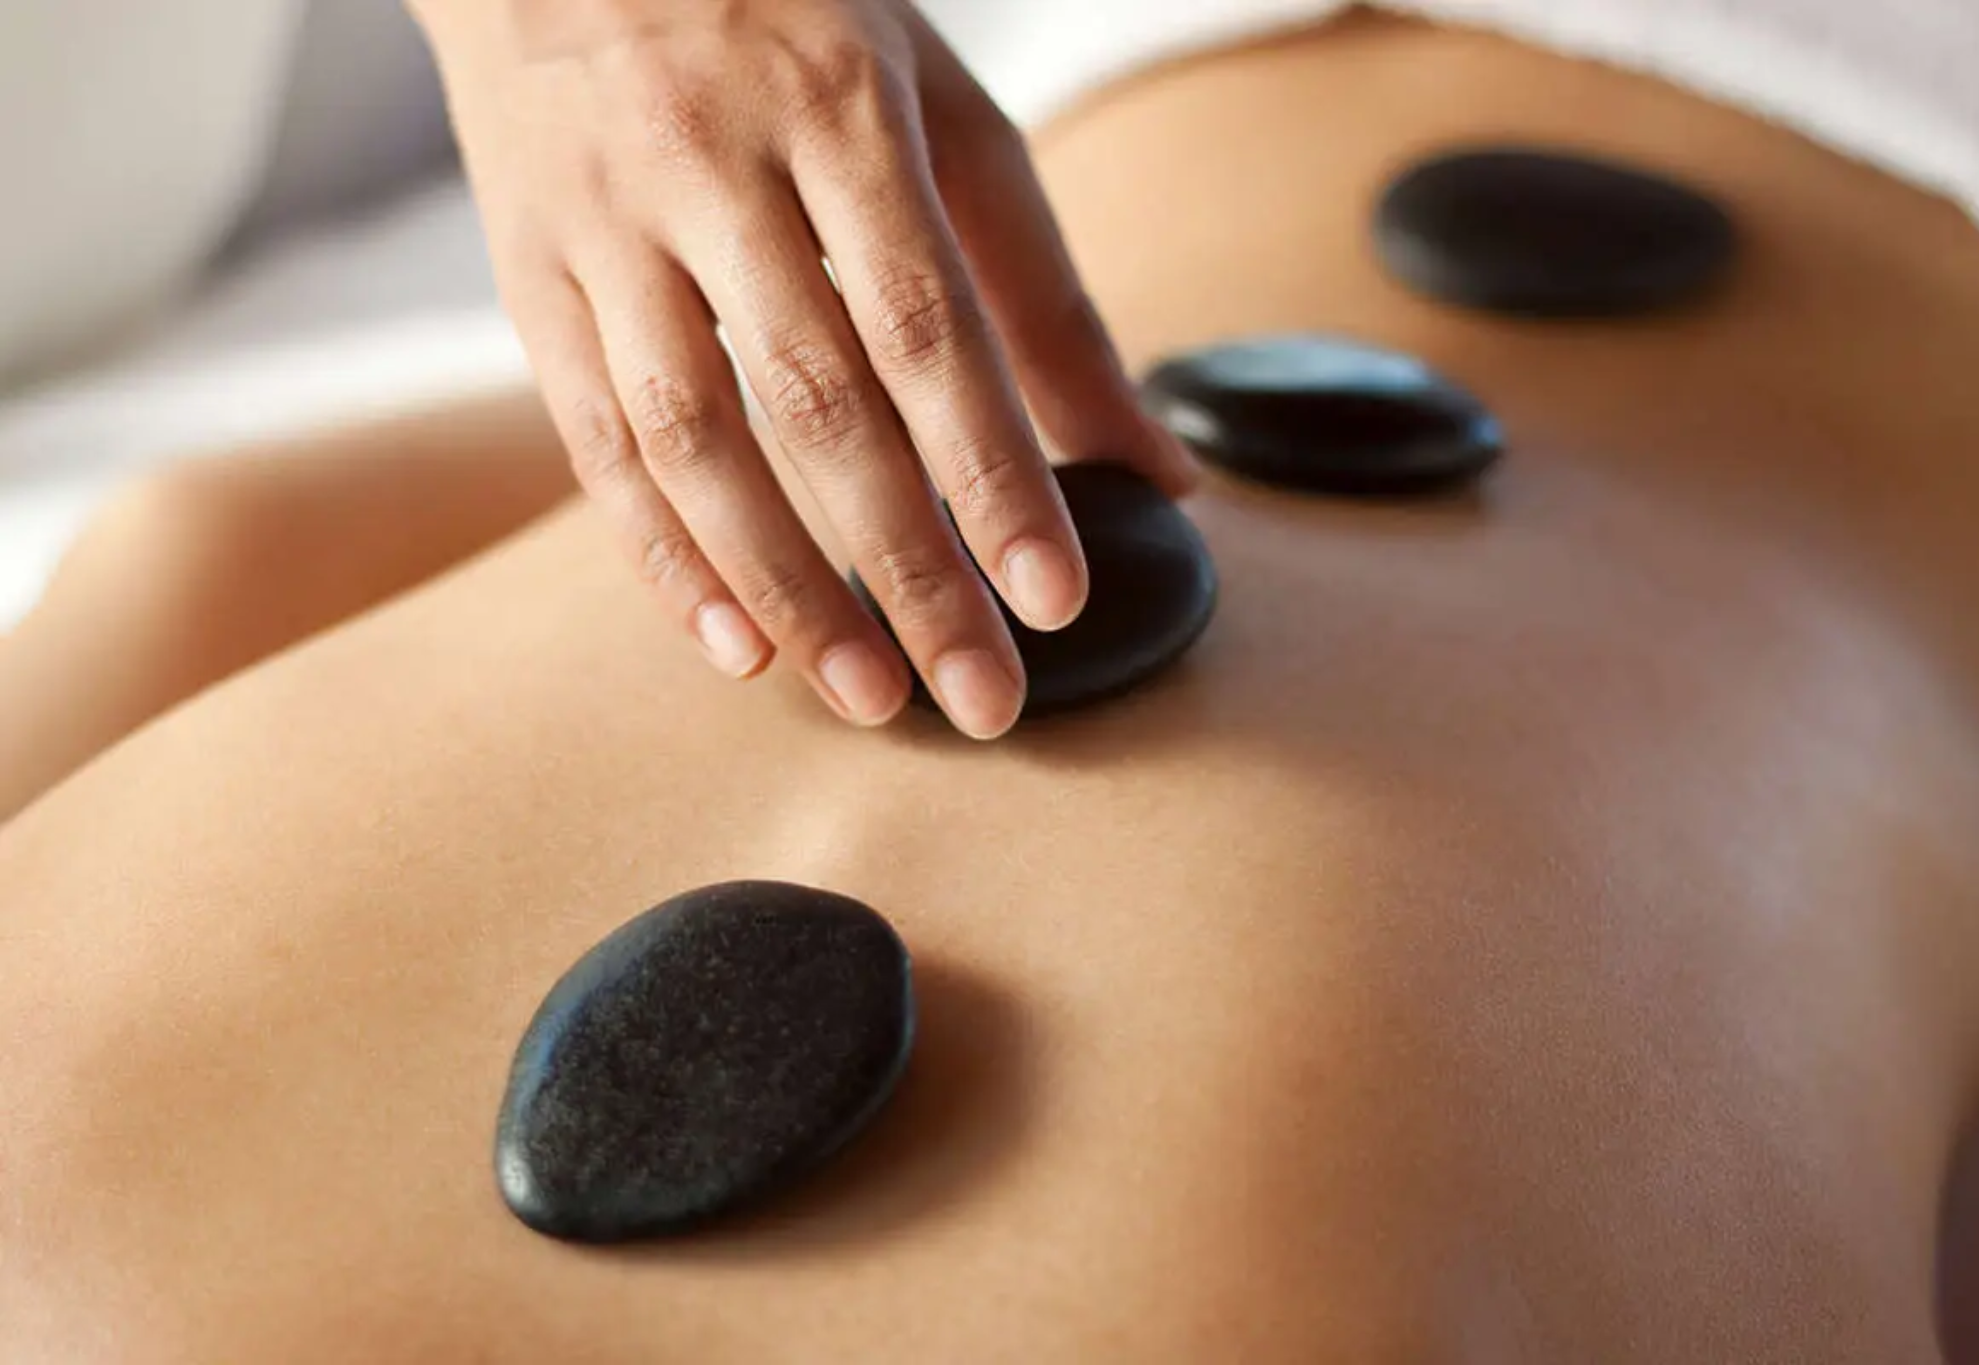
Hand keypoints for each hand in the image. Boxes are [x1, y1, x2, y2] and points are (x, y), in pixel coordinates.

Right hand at [412, 0, 1198, 737]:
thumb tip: (1158, 463)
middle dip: (909, 567)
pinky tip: (736, 646)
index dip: (995, 471)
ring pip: (694, 438)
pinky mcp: (526, 273)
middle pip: (819, 403)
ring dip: (785, 587)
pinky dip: (663, 556)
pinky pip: (591, 439)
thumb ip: (1040, 292)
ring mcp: (606, 222)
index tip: (1052, 598)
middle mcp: (712, 164)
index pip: (928, 325)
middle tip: (983, 697)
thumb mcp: (936, 116)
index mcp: (837, 109)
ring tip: (869, 695)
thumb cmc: (788, 27)